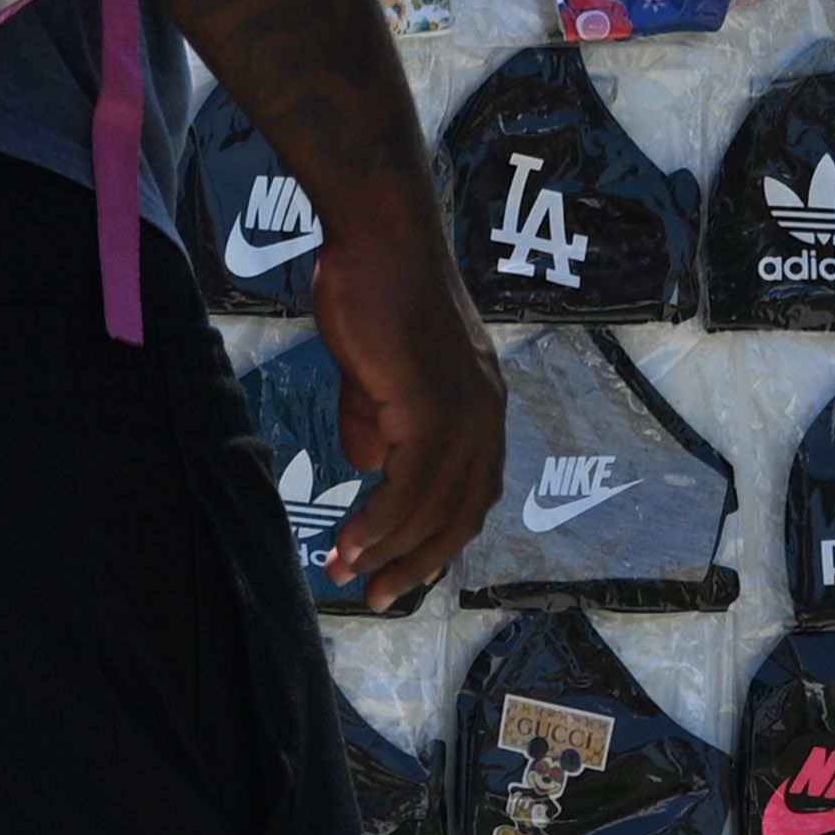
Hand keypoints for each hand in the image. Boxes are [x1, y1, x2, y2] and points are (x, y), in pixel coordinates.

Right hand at [306, 224, 501, 609]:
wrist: (379, 237)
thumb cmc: (373, 291)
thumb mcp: (377, 375)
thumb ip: (377, 424)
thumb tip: (372, 469)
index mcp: (481, 409)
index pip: (470, 495)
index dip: (436, 539)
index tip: (401, 572)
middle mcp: (486, 416)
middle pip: (460, 514)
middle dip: (417, 563)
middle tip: (377, 596)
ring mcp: (466, 413)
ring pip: (432, 507)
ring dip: (388, 550)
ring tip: (348, 574)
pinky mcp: (434, 407)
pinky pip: (407, 486)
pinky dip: (379, 523)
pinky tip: (349, 544)